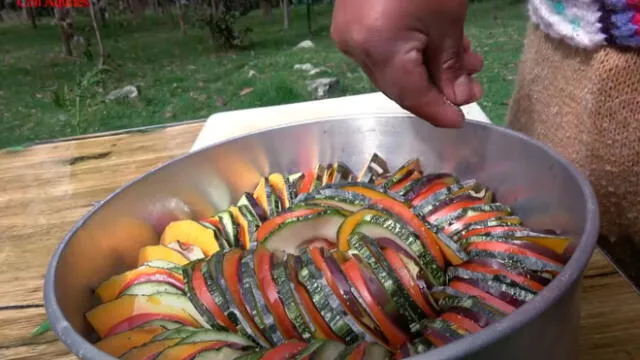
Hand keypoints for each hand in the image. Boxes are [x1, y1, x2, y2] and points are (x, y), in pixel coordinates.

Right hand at [331, 0, 483, 127]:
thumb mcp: (448, 20)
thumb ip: (451, 66)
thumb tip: (458, 98)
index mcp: (377, 47)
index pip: (409, 95)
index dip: (436, 111)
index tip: (459, 121)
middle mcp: (355, 47)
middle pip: (398, 84)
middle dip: (437, 88)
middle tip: (471, 88)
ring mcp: (349, 33)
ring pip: (392, 67)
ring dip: (429, 69)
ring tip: (466, 62)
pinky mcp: (351, 21)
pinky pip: (383, 49)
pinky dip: (412, 53)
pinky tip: (440, 46)